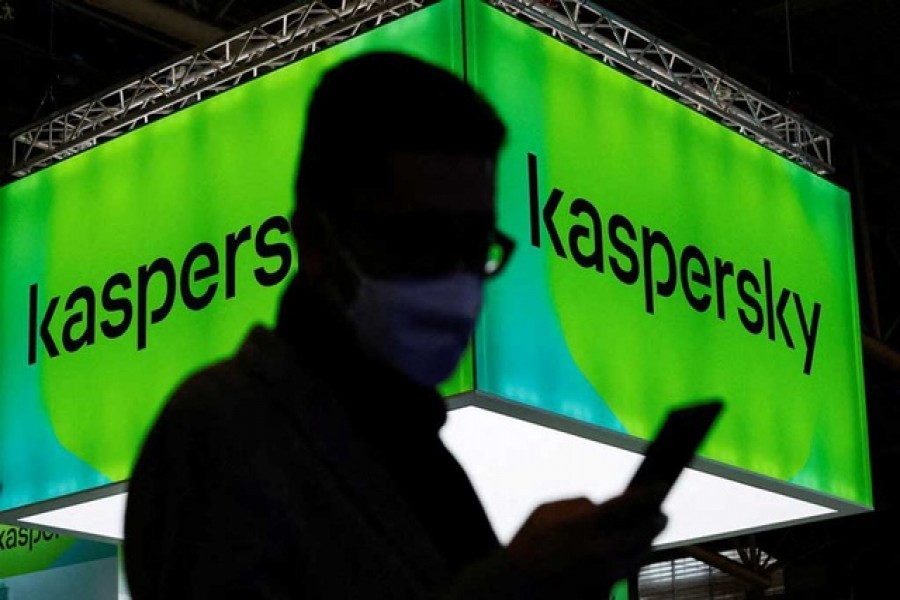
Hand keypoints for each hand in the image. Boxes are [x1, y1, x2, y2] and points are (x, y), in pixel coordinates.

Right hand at [506, 488, 667, 597]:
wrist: (516, 585)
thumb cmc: (527, 544)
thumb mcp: (545, 511)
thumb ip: (576, 504)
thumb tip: (597, 505)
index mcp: (585, 524)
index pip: (628, 504)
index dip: (649, 493)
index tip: (662, 486)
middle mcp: (600, 550)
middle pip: (643, 533)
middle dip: (656, 522)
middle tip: (661, 515)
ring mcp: (604, 575)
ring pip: (638, 556)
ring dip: (644, 543)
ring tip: (645, 534)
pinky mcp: (603, 592)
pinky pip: (623, 574)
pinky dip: (626, 563)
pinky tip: (624, 555)